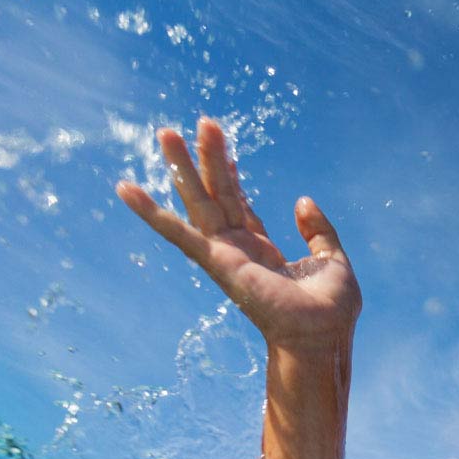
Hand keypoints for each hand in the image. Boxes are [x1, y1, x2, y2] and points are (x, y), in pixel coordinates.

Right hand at [116, 117, 360, 351]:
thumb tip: (301, 200)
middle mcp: (238, 249)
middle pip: (218, 194)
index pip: (240, 205)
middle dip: (208, 159)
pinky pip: (179, 233)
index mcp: (263, 250)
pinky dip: (151, 212)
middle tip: (202, 121)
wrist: (323, 336)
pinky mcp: (217, 261)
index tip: (225, 149)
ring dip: (182, 167)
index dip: (233, 176)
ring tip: (166, 132)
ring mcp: (224, 254)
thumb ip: (319, 230)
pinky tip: (126, 190)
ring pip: (199, 201)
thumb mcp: (332, 260)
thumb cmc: (330, 310)